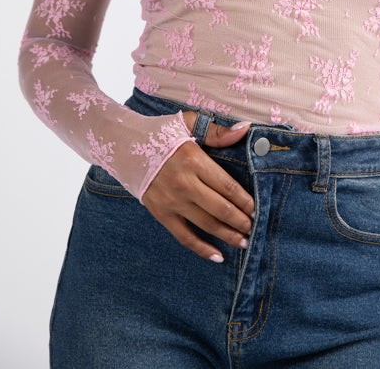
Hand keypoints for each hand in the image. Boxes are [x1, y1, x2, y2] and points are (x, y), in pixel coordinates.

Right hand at [141, 114, 253, 262]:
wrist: (123, 146)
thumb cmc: (160, 133)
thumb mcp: (188, 123)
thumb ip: (218, 131)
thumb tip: (245, 129)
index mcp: (193, 160)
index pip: (227, 185)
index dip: (244, 200)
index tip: (256, 208)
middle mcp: (184, 183)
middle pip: (220, 208)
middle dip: (241, 221)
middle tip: (254, 228)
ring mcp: (171, 201)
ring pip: (206, 224)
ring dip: (228, 235)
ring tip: (244, 242)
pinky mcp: (161, 213)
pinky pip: (184, 236)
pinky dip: (202, 248)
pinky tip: (218, 256)